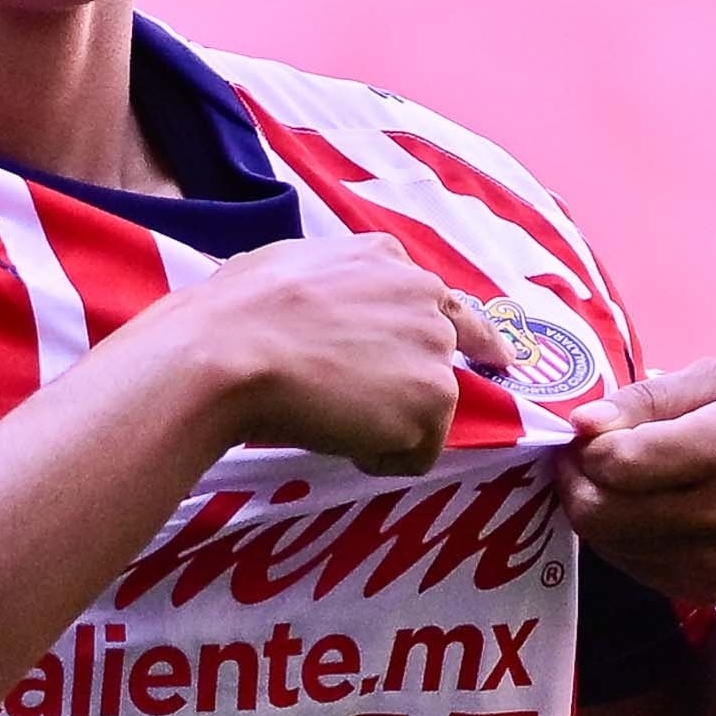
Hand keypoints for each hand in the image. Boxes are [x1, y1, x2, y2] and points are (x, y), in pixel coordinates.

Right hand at [158, 236, 513, 476]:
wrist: (229, 352)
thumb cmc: (233, 314)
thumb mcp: (284, 268)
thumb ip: (325, 285)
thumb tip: (301, 303)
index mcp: (385, 258)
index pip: (438, 298)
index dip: (452, 334)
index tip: (487, 358)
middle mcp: (423, 294)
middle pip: (445, 351)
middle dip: (410, 383)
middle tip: (359, 402)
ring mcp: (434, 347)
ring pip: (428, 407)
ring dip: (387, 424)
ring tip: (328, 417)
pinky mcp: (434, 399)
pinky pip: (416, 452)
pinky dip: (381, 458)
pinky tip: (338, 437)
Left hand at [560, 361, 715, 613]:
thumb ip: (647, 397)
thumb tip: (582, 422)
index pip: (623, 461)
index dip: (589, 445)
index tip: (590, 431)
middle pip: (605, 510)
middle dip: (577, 480)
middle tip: (581, 458)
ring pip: (609, 542)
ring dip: (593, 509)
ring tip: (612, 480)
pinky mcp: (709, 588)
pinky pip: (630, 565)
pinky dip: (619, 537)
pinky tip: (640, 510)